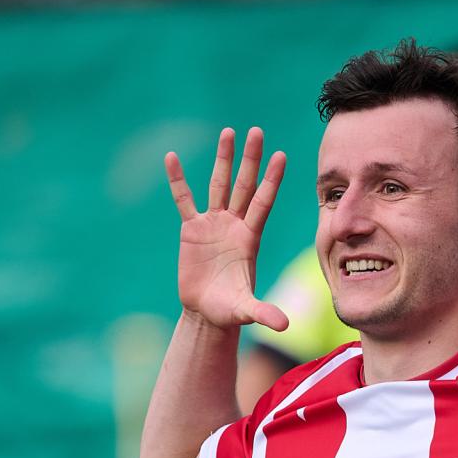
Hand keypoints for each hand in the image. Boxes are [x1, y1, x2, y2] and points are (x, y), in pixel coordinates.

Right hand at [166, 127, 287, 330]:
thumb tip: (285, 327)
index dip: (271, 180)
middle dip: (249, 159)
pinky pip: (184, 200)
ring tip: (228, 132)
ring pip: (219, 185)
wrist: (207, 312)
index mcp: (250, 238)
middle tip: (256, 131)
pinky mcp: (192, 229)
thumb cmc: (229, 310)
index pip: (263, 203)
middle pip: (243, 185)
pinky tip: (172, 158)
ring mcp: (213, 224)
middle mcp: (234, 225)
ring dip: (223, 160)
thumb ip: (264, 313)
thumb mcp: (246, 311)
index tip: (281, 155)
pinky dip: (178, 180)